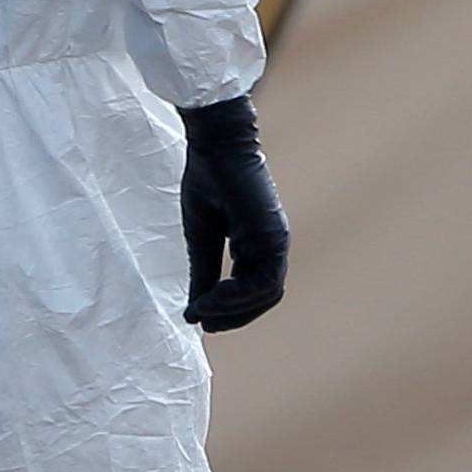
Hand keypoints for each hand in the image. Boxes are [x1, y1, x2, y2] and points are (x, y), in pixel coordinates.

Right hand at [178, 94, 288, 331]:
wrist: (215, 147)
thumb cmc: (208, 182)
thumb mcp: (201, 237)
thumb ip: (203, 274)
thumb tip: (194, 311)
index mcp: (257, 245)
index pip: (254, 290)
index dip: (230, 309)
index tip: (201, 318)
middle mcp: (272, 246)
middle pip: (265, 297)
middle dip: (236, 316)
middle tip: (206, 324)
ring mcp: (276, 241)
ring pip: (267, 292)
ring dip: (234, 309)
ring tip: (205, 311)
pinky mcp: (273, 236)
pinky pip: (264, 279)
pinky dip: (239, 295)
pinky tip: (213, 297)